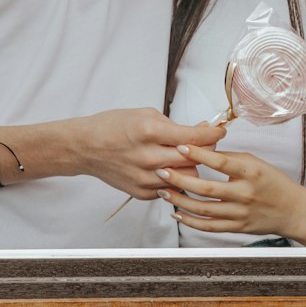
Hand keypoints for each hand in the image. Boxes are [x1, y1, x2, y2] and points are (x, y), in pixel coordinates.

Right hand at [73, 110, 225, 199]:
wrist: (85, 147)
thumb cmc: (113, 126)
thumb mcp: (146, 114)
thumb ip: (175, 125)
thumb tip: (202, 130)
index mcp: (150, 132)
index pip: (194, 137)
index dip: (212, 135)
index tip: (220, 132)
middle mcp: (148, 157)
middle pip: (194, 160)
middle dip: (206, 150)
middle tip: (207, 144)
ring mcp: (144, 178)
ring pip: (186, 178)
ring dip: (191, 167)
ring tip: (186, 157)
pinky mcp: (141, 192)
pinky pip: (170, 189)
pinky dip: (174, 180)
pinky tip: (170, 169)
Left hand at [158, 144, 303, 237]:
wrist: (292, 211)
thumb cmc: (274, 183)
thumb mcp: (256, 163)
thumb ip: (229, 158)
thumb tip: (202, 149)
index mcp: (251, 172)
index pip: (221, 162)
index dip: (199, 154)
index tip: (180, 146)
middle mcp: (245, 194)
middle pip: (207, 188)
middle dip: (180, 179)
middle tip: (162, 171)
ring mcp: (240, 213)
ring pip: (204, 209)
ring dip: (180, 201)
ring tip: (163, 191)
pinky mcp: (237, 228)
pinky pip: (209, 226)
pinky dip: (190, 221)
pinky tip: (177, 212)